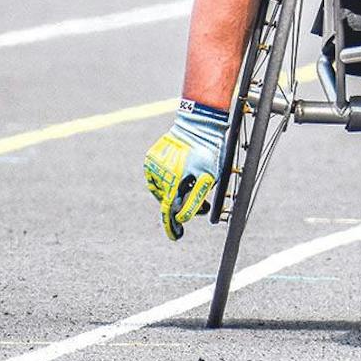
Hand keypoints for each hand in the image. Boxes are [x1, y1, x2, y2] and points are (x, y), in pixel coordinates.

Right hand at [144, 100, 229, 239]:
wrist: (198, 123)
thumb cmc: (209, 151)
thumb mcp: (209, 177)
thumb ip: (195, 200)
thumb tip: (181, 219)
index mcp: (174, 182)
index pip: (170, 212)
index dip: (172, 227)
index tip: (177, 236)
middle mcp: (159, 176)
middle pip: (169, 201)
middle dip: (182, 207)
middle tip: (199, 207)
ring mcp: (153, 167)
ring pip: (162, 189)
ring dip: (174, 193)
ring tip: (191, 185)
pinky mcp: (151, 158)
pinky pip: (157, 176)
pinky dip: (168, 180)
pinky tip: (182, 175)